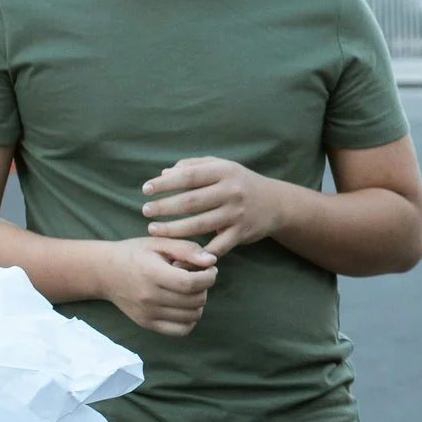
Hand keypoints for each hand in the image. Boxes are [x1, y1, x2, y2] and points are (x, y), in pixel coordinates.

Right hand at [102, 236, 217, 335]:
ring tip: (191, 290)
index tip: (210, 269)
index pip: (191, 283)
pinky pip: (180, 330)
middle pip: (195, 300)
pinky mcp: (147, 324)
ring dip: (199, 302)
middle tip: (199, 276)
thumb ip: (187, 249)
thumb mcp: (159, 242)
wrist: (104, 272)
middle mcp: (149, 297)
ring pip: (191, 316)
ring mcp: (148, 314)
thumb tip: (211, 260)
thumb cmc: (134, 253)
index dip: (209, 276)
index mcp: (152, 274)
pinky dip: (190, 320)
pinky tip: (186, 305)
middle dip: (205, 287)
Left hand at [143, 158, 286, 254]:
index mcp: (224, 171)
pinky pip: (216, 246)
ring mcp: (236, 214)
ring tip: (153, 229)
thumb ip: (193, 166)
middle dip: (164, 207)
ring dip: (173, 229)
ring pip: (199, 225)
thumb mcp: (221, 167)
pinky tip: (179, 254)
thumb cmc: (241, 182)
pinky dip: (197, 252)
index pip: (189, 176)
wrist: (276, 203)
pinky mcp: (240, 234)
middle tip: (145, 211)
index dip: (165, 184)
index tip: (145, 189)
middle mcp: (231, 192)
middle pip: (191, 201)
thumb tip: (163, 174)